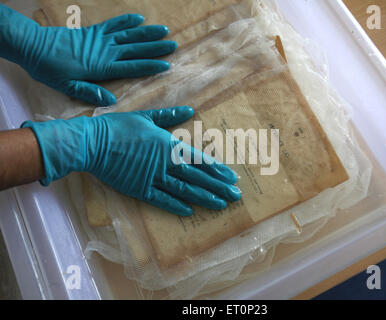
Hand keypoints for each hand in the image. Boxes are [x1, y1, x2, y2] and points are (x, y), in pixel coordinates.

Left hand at [0, 4, 175, 105]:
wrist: (34, 47)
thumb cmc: (51, 70)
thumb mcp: (68, 86)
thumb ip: (90, 92)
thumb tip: (110, 101)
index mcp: (102, 68)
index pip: (131, 67)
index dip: (149, 66)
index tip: (165, 64)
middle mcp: (105, 52)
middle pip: (135, 49)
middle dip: (155, 48)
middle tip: (173, 46)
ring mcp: (100, 40)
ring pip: (128, 36)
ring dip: (146, 33)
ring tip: (163, 31)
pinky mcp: (93, 32)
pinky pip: (113, 25)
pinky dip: (126, 21)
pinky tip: (138, 18)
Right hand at [21, 106, 240, 215]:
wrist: (93, 143)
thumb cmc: (119, 127)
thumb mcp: (146, 116)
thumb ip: (169, 116)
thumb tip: (190, 110)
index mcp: (169, 145)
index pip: (199, 160)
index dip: (217, 170)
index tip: (232, 178)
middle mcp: (165, 163)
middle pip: (197, 178)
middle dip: (218, 187)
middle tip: (235, 196)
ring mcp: (153, 178)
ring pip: (183, 190)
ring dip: (203, 198)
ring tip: (220, 205)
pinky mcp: (139, 189)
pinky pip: (161, 200)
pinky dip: (175, 206)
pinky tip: (189, 211)